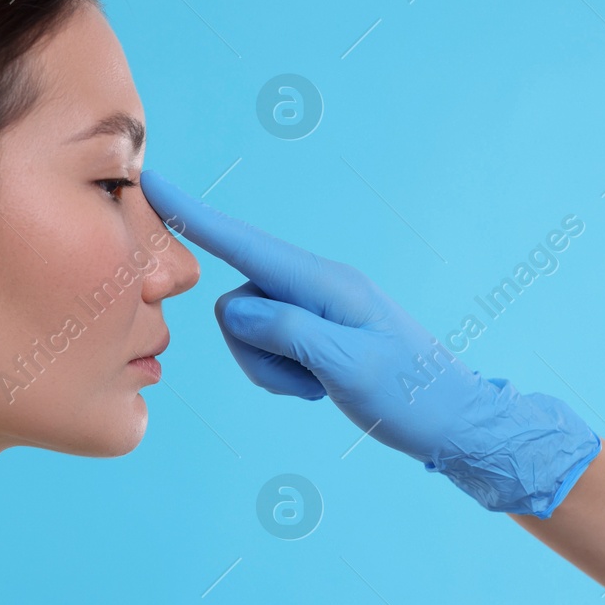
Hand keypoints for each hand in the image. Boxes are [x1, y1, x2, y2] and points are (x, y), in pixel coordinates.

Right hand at [137, 168, 599, 516]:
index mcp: (325, 283)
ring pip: (245, 327)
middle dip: (252, 349)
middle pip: (236, 300)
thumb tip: (233, 306)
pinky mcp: (312, 328)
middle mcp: (315, 284)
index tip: (149, 183)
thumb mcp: (348, 367)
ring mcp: (313, 306)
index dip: (191, 215)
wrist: (455, 421)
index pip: (242, 242)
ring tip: (316, 386)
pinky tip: (318, 387)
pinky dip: (279, 373)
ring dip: (269, 367)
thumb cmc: (411, 397)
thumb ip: (286, 331)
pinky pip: (264, 344)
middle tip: (304, 382)